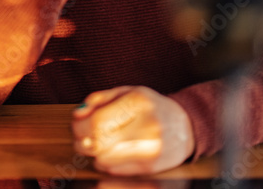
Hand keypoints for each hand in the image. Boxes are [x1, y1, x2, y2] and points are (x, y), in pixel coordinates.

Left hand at [72, 85, 194, 175]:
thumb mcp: (127, 92)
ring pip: (104, 159)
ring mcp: (151, 149)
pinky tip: (111, 153)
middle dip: (82, 140)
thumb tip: (77, 114)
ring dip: (93, 153)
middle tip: (81, 137)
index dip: (79, 126)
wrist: (186, 127)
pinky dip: (105, 162)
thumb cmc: (151, 107)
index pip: (97, 121)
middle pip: (99, 141)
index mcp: (139, 102)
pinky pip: (115, 170)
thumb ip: (99, 99)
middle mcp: (148, 125)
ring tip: (97, 144)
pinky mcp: (151, 167)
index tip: (76, 125)